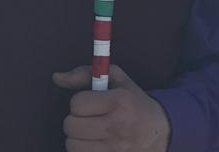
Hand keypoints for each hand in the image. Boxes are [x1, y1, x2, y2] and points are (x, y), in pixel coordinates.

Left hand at [53, 64, 170, 151]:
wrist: (161, 131)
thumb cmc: (134, 102)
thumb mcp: (116, 79)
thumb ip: (83, 74)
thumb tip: (56, 77)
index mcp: (119, 102)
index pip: (77, 104)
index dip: (78, 103)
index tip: (88, 104)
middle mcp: (118, 127)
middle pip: (71, 126)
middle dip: (74, 121)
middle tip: (86, 120)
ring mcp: (117, 149)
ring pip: (73, 146)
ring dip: (77, 139)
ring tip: (89, 133)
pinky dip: (84, 150)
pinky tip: (93, 144)